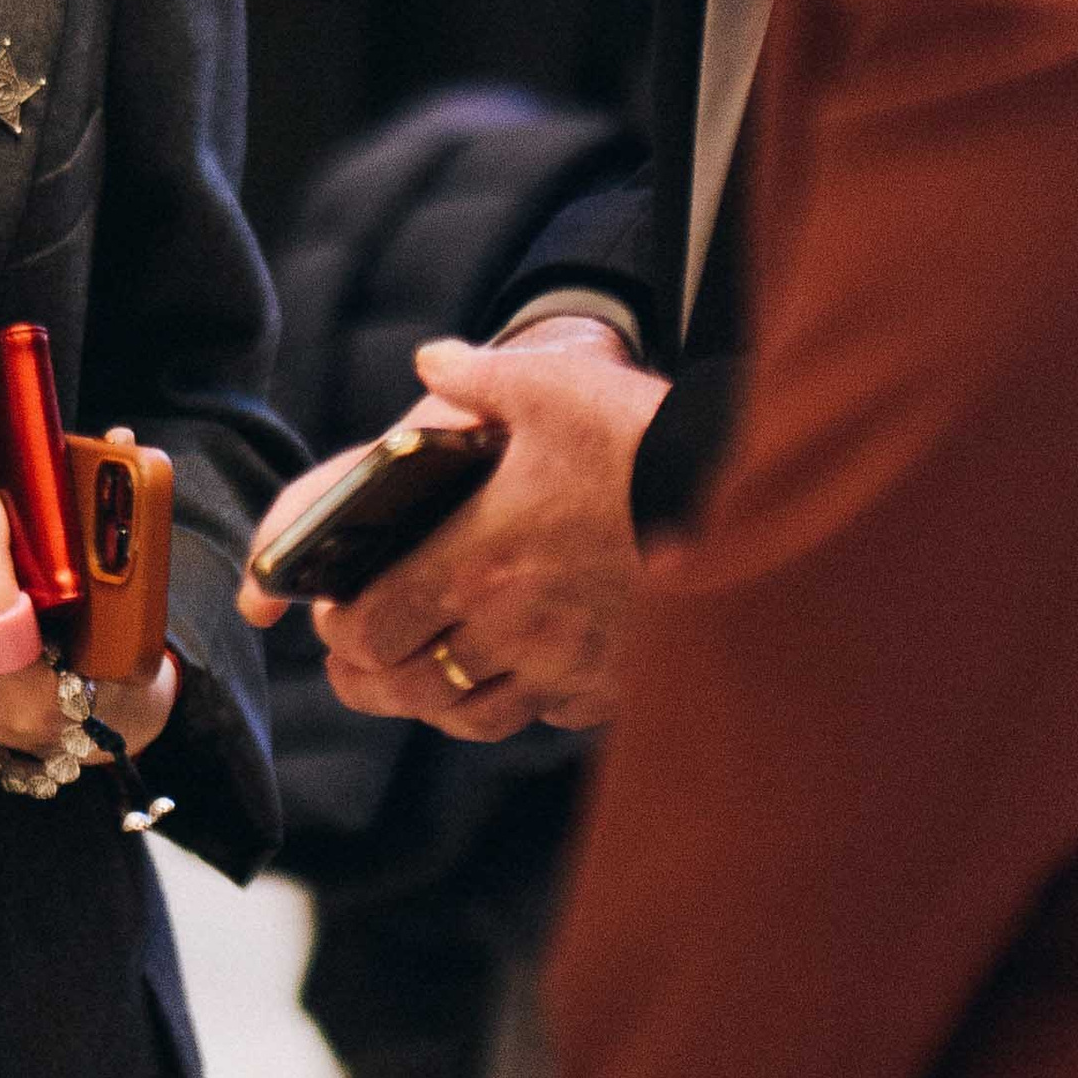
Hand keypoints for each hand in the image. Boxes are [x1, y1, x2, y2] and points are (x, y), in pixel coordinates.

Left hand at [243, 327, 665, 740]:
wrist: (746, 500)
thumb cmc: (642, 439)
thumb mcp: (553, 386)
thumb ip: (478, 375)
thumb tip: (431, 360)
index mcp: (478, 559)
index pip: (373, 626)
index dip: (340, 630)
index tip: (332, 615)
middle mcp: (513, 628)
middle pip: (411, 687)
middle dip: (372, 677)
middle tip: (355, 661)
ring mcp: (566, 666)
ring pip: (472, 717)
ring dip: (435, 702)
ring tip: (417, 679)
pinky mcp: (613, 686)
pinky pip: (545, 717)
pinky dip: (516, 705)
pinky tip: (509, 677)